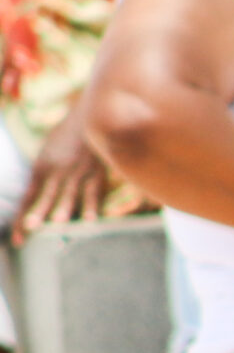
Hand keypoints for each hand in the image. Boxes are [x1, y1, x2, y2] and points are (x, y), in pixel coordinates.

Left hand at [11, 120, 113, 242]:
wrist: (89, 114)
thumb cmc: (68, 135)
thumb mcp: (48, 150)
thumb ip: (44, 170)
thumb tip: (38, 191)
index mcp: (41, 167)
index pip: (28, 196)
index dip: (22, 217)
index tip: (17, 239)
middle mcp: (57, 172)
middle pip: (46, 196)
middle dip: (39, 213)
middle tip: (32, 228)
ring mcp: (77, 173)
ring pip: (70, 194)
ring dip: (65, 209)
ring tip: (60, 225)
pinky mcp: (96, 172)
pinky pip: (94, 192)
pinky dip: (93, 206)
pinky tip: (92, 220)